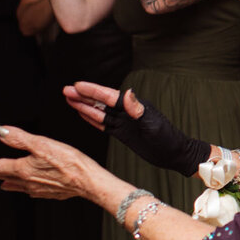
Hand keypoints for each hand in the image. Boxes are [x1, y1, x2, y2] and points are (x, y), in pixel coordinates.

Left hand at [0, 125, 95, 199]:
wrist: (86, 180)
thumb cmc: (68, 162)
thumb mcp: (42, 143)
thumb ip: (18, 138)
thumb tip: (0, 131)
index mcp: (21, 169)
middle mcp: (26, 182)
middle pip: (4, 177)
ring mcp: (36, 189)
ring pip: (16, 186)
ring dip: (8, 182)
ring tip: (3, 182)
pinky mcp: (48, 193)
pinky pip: (30, 192)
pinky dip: (24, 188)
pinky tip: (27, 188)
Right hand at [64, 82, 209, 175]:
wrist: (174, 154)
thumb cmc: (167, 138)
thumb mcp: (152, 124)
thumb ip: (137, 110)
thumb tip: (127, 92)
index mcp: (134, 107)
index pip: (109, 97)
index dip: (93, 91)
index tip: (77, 85)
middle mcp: (127, 113)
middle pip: (101, 102)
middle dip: (84, 96)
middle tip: (66, 90)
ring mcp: (124, 123)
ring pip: (99, 112)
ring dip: (84, 105)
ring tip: (69, 99)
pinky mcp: (122, 133)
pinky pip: (104, 124)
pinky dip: (92, 118)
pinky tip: (82, 113)